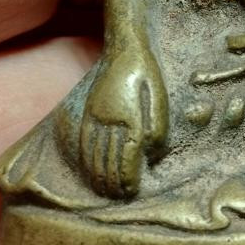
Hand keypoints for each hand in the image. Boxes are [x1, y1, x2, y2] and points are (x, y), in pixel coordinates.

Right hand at [79, 47, 167, 197]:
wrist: (126, 47)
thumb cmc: (149, 72)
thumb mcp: (160, 96)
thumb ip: (158, 126)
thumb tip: (151, 155)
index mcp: (132, 117)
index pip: (127, 156)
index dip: (129, 177)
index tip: (132, 190)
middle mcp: (111, 119)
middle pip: (109, 160)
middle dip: (114, 182)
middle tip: (120, 196)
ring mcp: (97, 115)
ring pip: (94, 154)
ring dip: (99, 176)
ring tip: (105, 191)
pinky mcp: (89, 110)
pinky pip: (84, 140)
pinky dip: (86, 159)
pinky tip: (90, 170)